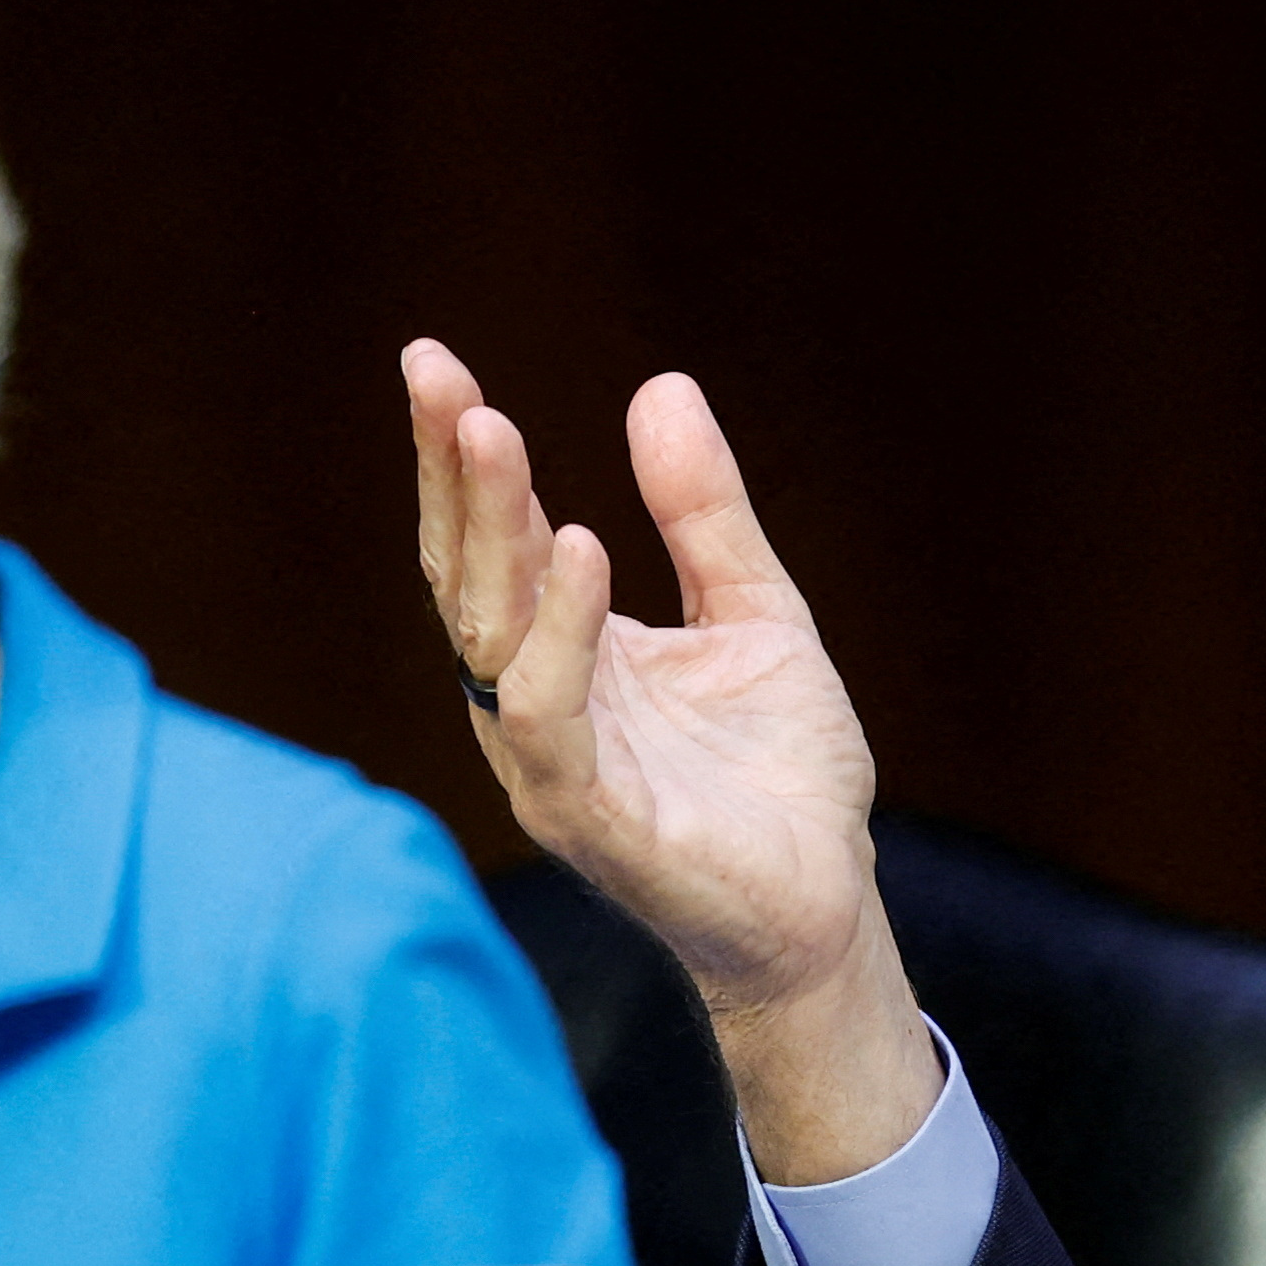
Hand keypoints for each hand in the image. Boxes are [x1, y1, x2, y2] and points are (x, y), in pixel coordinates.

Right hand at [403, 341, 940, 1181]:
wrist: (830, 901)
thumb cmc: (782, 773)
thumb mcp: (755, 611)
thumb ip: (704, 514)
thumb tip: (662, 386)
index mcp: (566, 651)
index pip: (492, 539)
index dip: (461, 455)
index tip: (435, 364)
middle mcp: (535, 701)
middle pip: (468, 574)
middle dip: (450, 475)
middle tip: (437, 377)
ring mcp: (552, 761)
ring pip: (490, 634)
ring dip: (488, 532)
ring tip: (494, 432)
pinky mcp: (591, 816)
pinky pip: (548, 716)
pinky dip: (558, 631)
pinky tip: (577, 550)